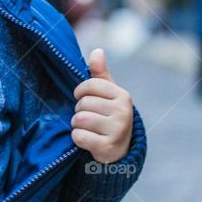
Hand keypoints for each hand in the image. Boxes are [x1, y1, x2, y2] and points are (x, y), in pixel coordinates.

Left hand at [71, 48, 133, 163]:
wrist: (119, 151)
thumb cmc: (108, 116)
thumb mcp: (107, 95)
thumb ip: (100, 74)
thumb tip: (97, 50)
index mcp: (122, 96)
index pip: (88, 86)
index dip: (80, 93)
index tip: (85, 100)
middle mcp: (123, 111)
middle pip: (82, 104)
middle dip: (80, 112)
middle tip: (90, 119)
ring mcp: (117, 130)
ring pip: (79, 119)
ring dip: (78, 126)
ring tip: (89, 129)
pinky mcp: (107, 147)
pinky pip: (79, 136)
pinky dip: (78, 139)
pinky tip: (88, 141)